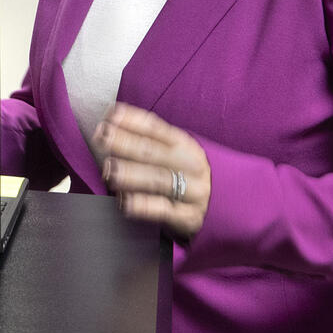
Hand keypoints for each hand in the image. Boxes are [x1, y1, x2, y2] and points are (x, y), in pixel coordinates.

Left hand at [95, 103, 209, 238]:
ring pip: (159, 179)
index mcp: (184, 144)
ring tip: (109, 170)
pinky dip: (144, 206)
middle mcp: (190, 165)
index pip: (156, 129)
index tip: (110, 116)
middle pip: (153, 152)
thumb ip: (150, 140)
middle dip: (126, 143)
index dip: (133, 121)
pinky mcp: (189, 216)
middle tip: (101, 138)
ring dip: (132, 174)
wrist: (231, 204)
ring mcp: (193, 191)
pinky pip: (165, 210)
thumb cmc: (188, 174)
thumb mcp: (177, 153)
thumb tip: (110, 124)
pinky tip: (125, 202)